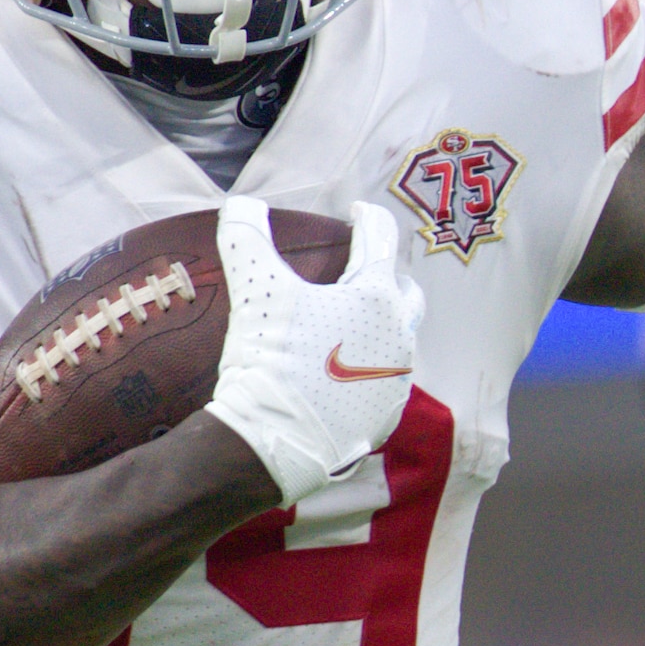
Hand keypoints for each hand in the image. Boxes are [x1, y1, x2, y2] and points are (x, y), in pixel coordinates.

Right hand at [203, 197, 423, 502]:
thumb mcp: (255, 290)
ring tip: (347, 327)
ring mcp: (396, 381)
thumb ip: (247, 238)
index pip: (381, 239)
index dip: (367, 217)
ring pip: (398, 341)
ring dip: (378, 328)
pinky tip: (341, 375)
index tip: (356, 212)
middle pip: (405, 293)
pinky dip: (368, 371)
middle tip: (358, 274)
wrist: (274, 442)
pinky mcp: (385, 417)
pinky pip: (384, 383)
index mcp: (377, 298)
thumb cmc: (271, 361)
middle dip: (386, 277)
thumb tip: (239, 203)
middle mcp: (399, 337)